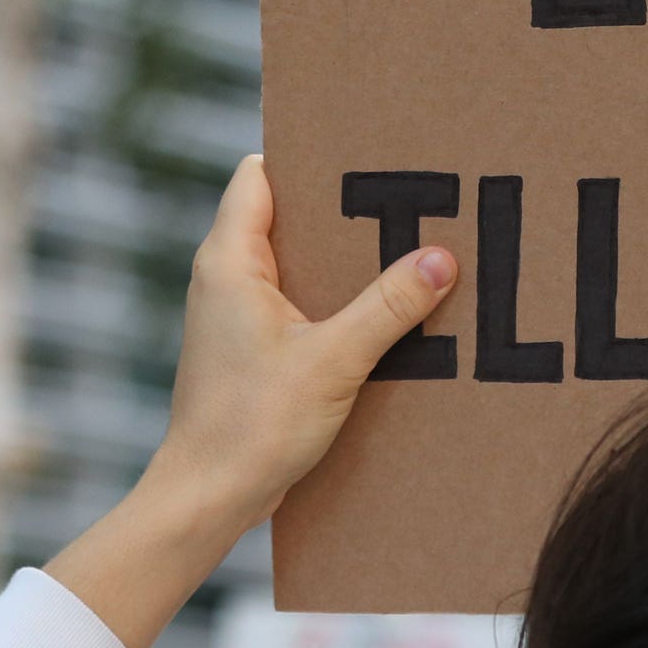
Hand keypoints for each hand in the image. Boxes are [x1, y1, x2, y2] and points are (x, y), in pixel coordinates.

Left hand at [47, 154, 456, 647]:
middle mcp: (225, 278)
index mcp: (230, 260)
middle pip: (285, 215)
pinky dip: (335, 302)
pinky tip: (383, 317)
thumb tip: (441, 259)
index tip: (363, 151)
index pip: (260, 174)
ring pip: (295, 264)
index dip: (308, 156)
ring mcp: (235, 315)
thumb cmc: (252, 426)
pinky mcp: (250, 349)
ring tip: (405, 254)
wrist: (207, 497)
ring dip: (344, 263)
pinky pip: (298, 305)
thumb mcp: (333, 361)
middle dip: (342, 210)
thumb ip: (388, 307)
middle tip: (404, 200)